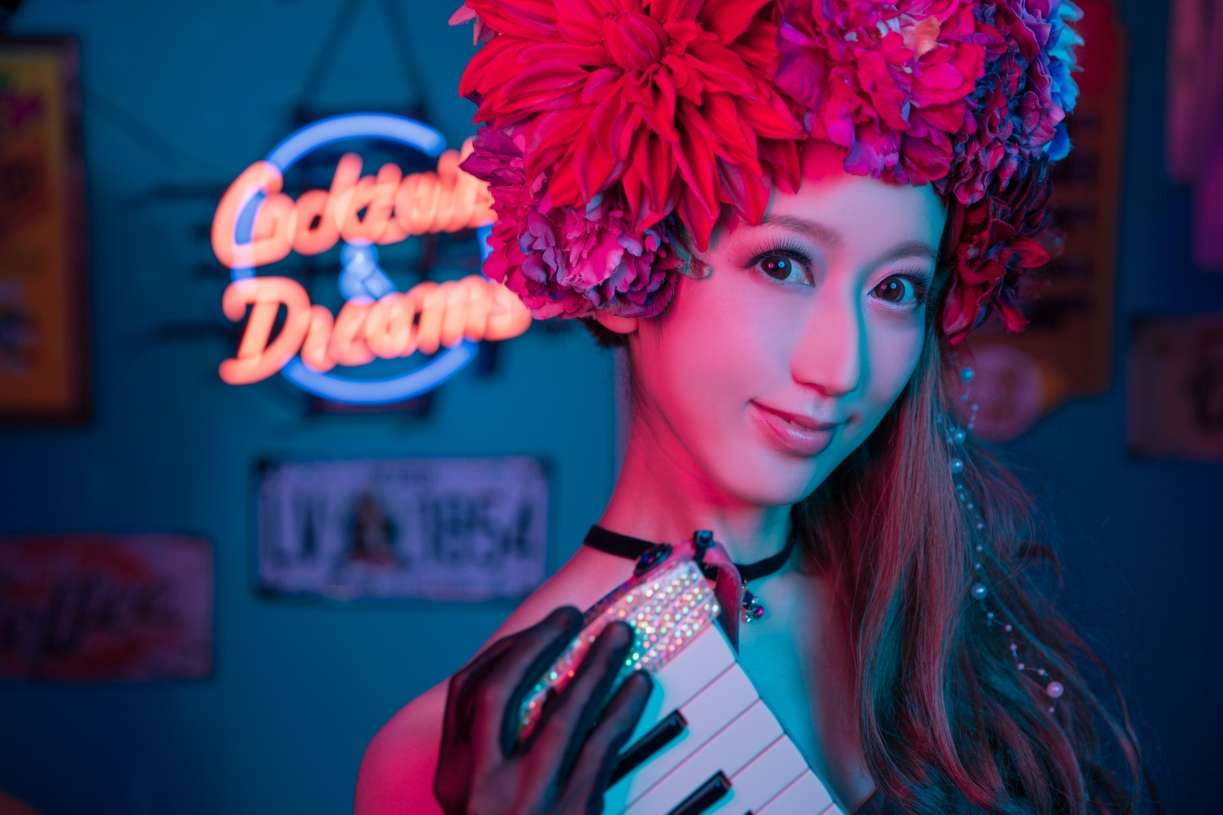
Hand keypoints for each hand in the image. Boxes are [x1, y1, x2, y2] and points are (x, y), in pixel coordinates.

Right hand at [433, 606, 653, 814]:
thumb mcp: (484, 806)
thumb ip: (497, 757)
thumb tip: (543, 689)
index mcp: (454, 780)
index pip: (468, 691)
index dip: (507, 649)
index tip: (542, 628)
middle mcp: (480, 788)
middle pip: (504, 690)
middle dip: (540, 642)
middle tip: (576, 616)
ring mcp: (527, 804)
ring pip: (562, 713)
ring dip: (594, 666)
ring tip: (621, 637)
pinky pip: (602, 750)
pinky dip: (623, 710)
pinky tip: (638, 687)